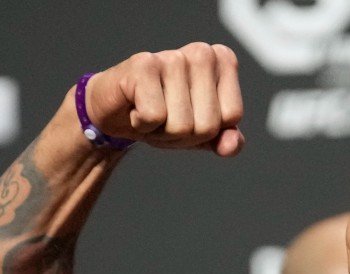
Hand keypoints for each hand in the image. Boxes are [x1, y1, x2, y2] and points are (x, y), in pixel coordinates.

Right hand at [85, 43, 244, 156]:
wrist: (116, 112)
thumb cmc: (163, 116)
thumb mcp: (202, 134)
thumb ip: (227, 141)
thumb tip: (232, 144)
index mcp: (222, 62)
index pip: (232, 116)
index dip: (208, 130)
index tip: (189, 115)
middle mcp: (201, 53)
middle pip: (208, 124)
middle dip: (184, 134)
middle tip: (166, 116)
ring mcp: (172, 57)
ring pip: (182, 124)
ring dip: (162, 130)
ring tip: (150, 110)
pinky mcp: (143, 64)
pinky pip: (154, 116)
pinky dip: (142, 124)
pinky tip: (135, 107)